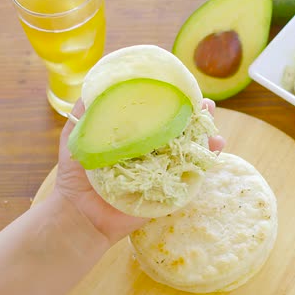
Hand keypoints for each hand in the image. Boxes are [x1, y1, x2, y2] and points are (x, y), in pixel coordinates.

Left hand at [54, 99, 224, 243]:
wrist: (81, 213)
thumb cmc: (77, 177)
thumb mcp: (77, 137)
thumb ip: (85, 113)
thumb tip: (94, 81)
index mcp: (135, 138)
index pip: (159, 115)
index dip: (173, 101)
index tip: (184, 88)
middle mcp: (153, 152)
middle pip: (181, 130)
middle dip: (196, 115)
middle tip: (205, 105)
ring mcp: (164, 171)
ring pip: (191, 149)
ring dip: (206, 134)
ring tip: (212, 122)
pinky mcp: (170, 190)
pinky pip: (194, 175)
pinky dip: (208, 160)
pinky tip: (217, 146)